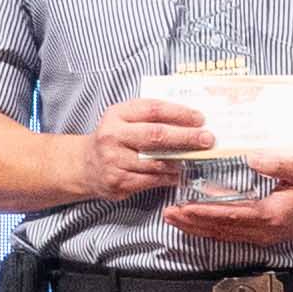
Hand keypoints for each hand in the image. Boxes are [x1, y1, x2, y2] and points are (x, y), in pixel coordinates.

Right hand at [77, 100, 207, 204]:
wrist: (85, 165)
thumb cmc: (116, 138)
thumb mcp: (126, 119)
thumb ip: (152, 116)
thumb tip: (192, 119)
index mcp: (117, 114)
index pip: (153, 110)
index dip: (179, 113)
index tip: (200, 118)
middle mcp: (113, 136)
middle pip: (156, 136)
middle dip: (186, 137)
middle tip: (207, 139)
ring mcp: (113, 161)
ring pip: (156, 161)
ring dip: (181, 160)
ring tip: (197, 156)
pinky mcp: (117, 181)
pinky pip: (151, 180)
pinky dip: (169, 177)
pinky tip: (180, 173)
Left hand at [164, 158, 292, 249]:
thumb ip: (278, 163)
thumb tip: (252, 158)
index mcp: (270, 214)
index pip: (230, 213)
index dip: (204, 210)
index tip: (183, 205)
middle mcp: (263, 230)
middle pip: (219, 228)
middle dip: (191, 221)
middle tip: (167, 212)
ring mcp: (262, 236)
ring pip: (221, 234)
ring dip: (196, 227)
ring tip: (173, 219)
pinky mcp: (262, 236)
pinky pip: (230, 235)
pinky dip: (209, 230)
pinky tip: (196, 224)